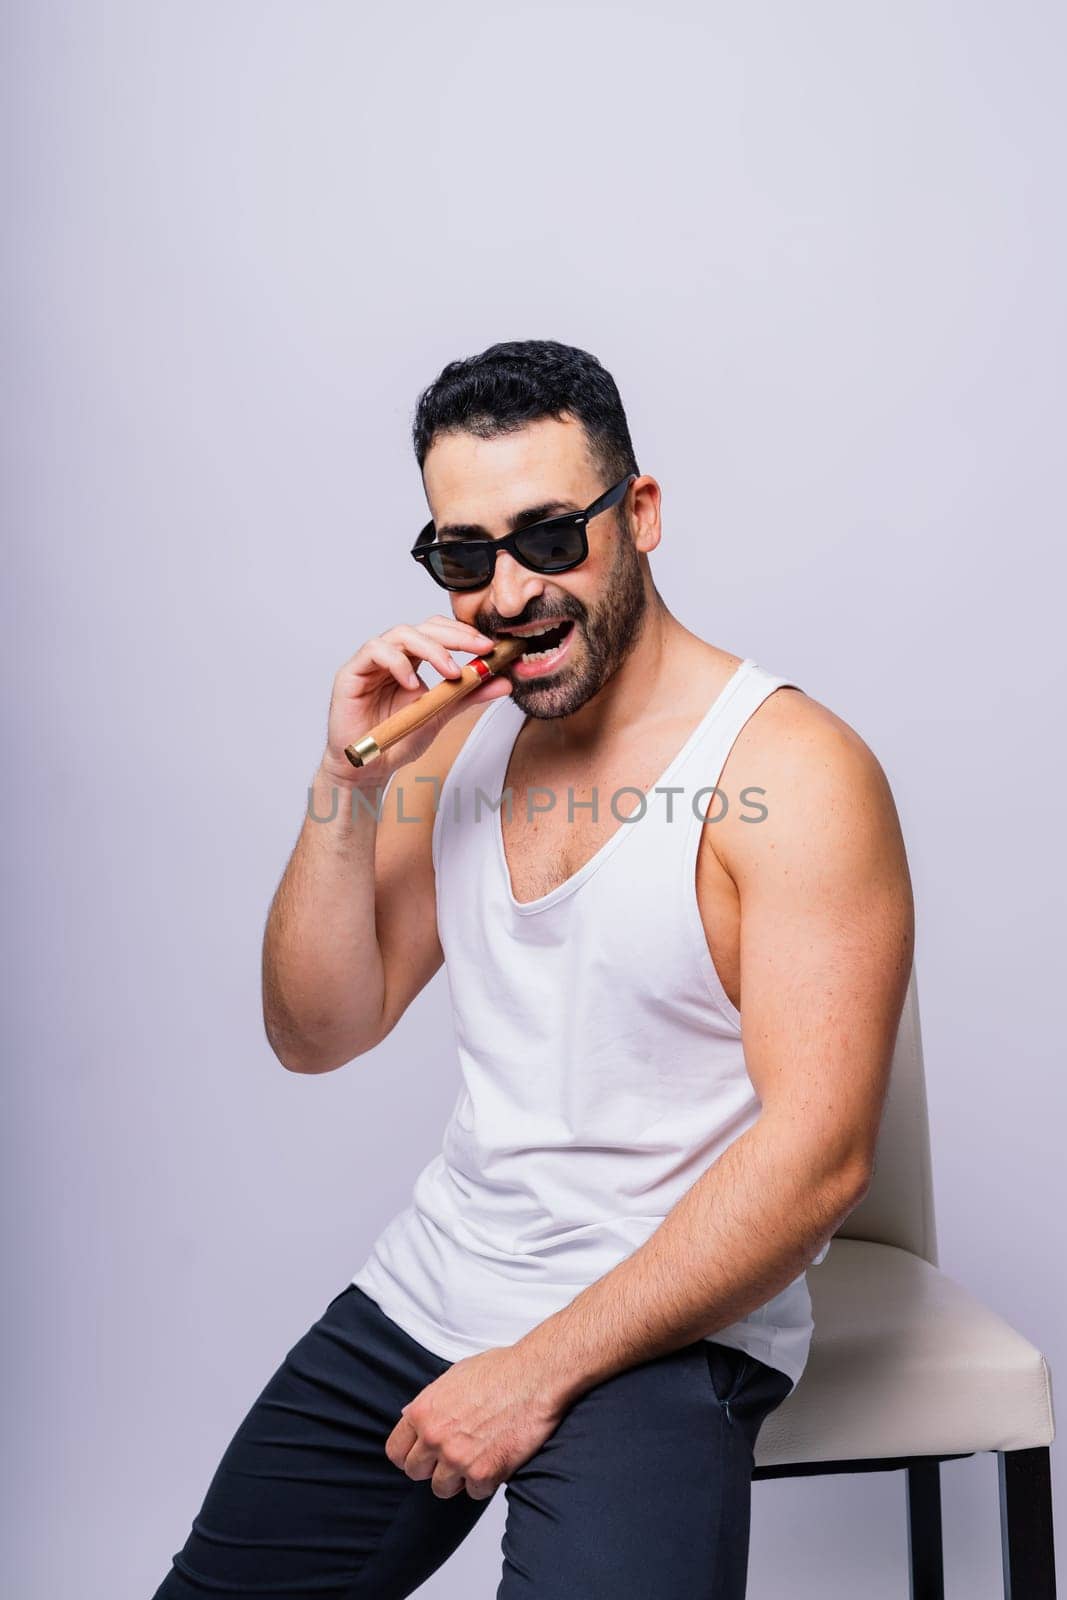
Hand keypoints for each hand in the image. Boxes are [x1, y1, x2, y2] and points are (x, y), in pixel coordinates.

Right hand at [319, 616, 513, 788]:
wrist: (367, 768)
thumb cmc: (397, 739)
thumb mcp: (440, 714)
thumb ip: (468, 695)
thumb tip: (503, 682)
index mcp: (412, 660)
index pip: (439, 632)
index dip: (464, 633)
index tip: (490, 646)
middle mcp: (392, 655)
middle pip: (423, 627)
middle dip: (455, 635)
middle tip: (479, 647)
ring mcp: (371, 662)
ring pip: (401, 633)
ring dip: (431, 649)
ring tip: (449, 673)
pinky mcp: (352, 672)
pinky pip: (375, 651)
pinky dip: (398, 664)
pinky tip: (412, 685)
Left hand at [384, 1343, 570, 1500]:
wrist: (536, 1377)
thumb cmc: (500, 1371)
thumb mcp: (453, 1376)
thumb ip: (430, 1403)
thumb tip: (413, 1418)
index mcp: (423, 1411)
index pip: (395, 1451)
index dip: (409, 1454)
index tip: (420, 1456)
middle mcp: (435, 1437)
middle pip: (415, 1472)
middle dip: (432, 1467)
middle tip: (452, 1456)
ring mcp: (458, 1458)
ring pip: (442, 1489)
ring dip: (457, 1478)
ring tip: (475, 1457)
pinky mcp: (484, 1473)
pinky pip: (474, 1493)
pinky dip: (485, 1481)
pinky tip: (495, 1459)